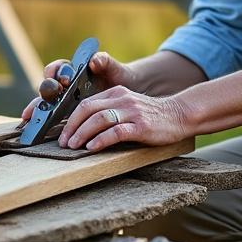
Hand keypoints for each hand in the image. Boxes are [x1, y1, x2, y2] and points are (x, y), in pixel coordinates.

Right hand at [19, 52, 135, 121]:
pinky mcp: (71, 114)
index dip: (55, 73)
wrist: (126, 89)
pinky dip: (47, 125)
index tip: (64, 81)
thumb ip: (104, 61)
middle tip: (39, 105)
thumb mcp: (112, 67)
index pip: (56, 69)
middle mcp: (65, 86)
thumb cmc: (117, 74)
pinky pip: (55, 119)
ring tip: (29, 121)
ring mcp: (66, 101)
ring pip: (46, 105)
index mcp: (72, 71)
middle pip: (46, 89)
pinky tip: (39, 132)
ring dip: (37, 112)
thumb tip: (93, 61)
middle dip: (41, 97)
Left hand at [56, 86, 191, 151]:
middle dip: (71, 127)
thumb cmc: (151, 115)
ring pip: (99, 119)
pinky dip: (101, 140)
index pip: (85, 103)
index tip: (61, 134)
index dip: (69, 119)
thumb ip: (109, 110)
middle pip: (88, 109)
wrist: (180, 115)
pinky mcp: (141, 126)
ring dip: (82, 133)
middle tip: (63, 143)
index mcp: (116, 93)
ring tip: (74, 146)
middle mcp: (122, 99)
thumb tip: (83, 128)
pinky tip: (92, 148)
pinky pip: (116, 132)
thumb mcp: (128, 106)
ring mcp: (132, 112)